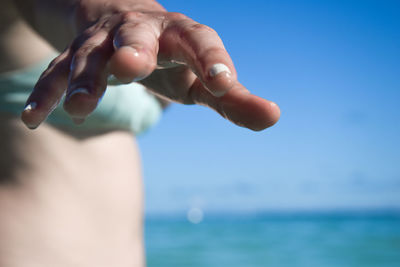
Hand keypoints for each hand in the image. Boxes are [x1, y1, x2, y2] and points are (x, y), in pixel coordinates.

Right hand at [21, 2, 279, 130]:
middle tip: (129, 67)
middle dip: (132, 50)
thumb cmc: (173, 55)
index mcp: (180, 34)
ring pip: (90, 55)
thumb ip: (233, 99)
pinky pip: (56, 72)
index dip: (212, 59)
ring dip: (83, 80)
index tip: (223, 82)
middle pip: (136, 36)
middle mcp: (141, 32)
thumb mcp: (203, 76)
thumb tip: (273, 117)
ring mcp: (104, 42)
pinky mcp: (76, 54)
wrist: (124, 18)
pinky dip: (46, 94)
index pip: (200, 40)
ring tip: (78, 109)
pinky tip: (34, 120)